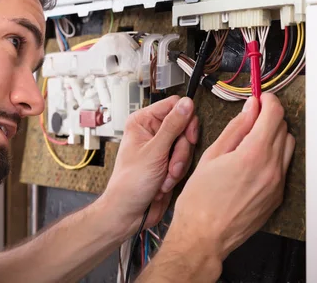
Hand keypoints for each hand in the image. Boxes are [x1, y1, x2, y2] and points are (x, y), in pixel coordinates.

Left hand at [101, 95, 197, 234]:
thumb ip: (173, 126)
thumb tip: (186, 104)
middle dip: (180, 150)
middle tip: (171, 163)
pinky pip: (185, 160)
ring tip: (165, 177)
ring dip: (178, 165)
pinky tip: (165, 183)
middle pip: (184, 127)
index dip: (185, 119)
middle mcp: (152, 131)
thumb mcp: (155, 152)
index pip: (174, 106)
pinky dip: (178, 173)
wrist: (129, 212)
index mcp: (143, 121)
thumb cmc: (130, 183)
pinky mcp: (168, 162)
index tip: (188, 136)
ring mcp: (161, 148)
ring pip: (186, 146)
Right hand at [164, 93, 294, 259]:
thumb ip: (236, 128)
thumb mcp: (211, 155)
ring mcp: (277, 185)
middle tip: (250, 119)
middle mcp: (272, 169)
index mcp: (254, 154)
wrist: (203, 236)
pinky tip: (251, 162)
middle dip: (268, 117)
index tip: (260, 99)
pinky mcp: (277, 197)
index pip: (274, 114)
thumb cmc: (200, 201)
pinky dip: (273, 156)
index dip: (268, 101)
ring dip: (274, 136)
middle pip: (283, 128)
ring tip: (250, 141)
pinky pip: (283, 167)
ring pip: (288, 147)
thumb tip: (250, 109)